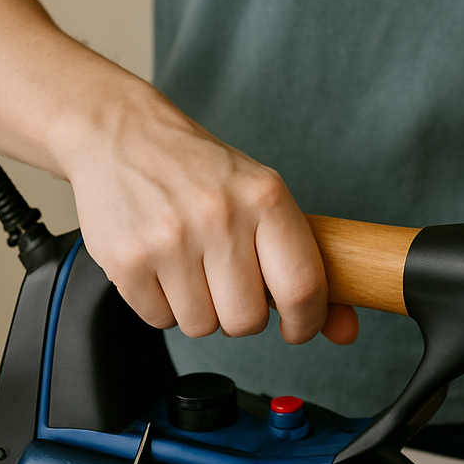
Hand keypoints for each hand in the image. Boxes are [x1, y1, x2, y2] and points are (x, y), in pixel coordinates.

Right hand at [57, 88, 357, 344]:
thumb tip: (345, 331)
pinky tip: (162, 268)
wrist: (118, 132)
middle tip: (231, 284)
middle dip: (242, 315)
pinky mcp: (126, 260)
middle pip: (248, 320)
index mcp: (264, 197)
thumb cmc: (200, 171)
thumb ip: (306, 267)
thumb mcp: (262, 200)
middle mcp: (219, 216)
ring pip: (203, 326)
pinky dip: (163, 306)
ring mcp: (169, 239)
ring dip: (201, 310)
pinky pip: (160, 321)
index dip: (306, 321)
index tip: (298, 326)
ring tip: (191, 268)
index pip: (302, 286)